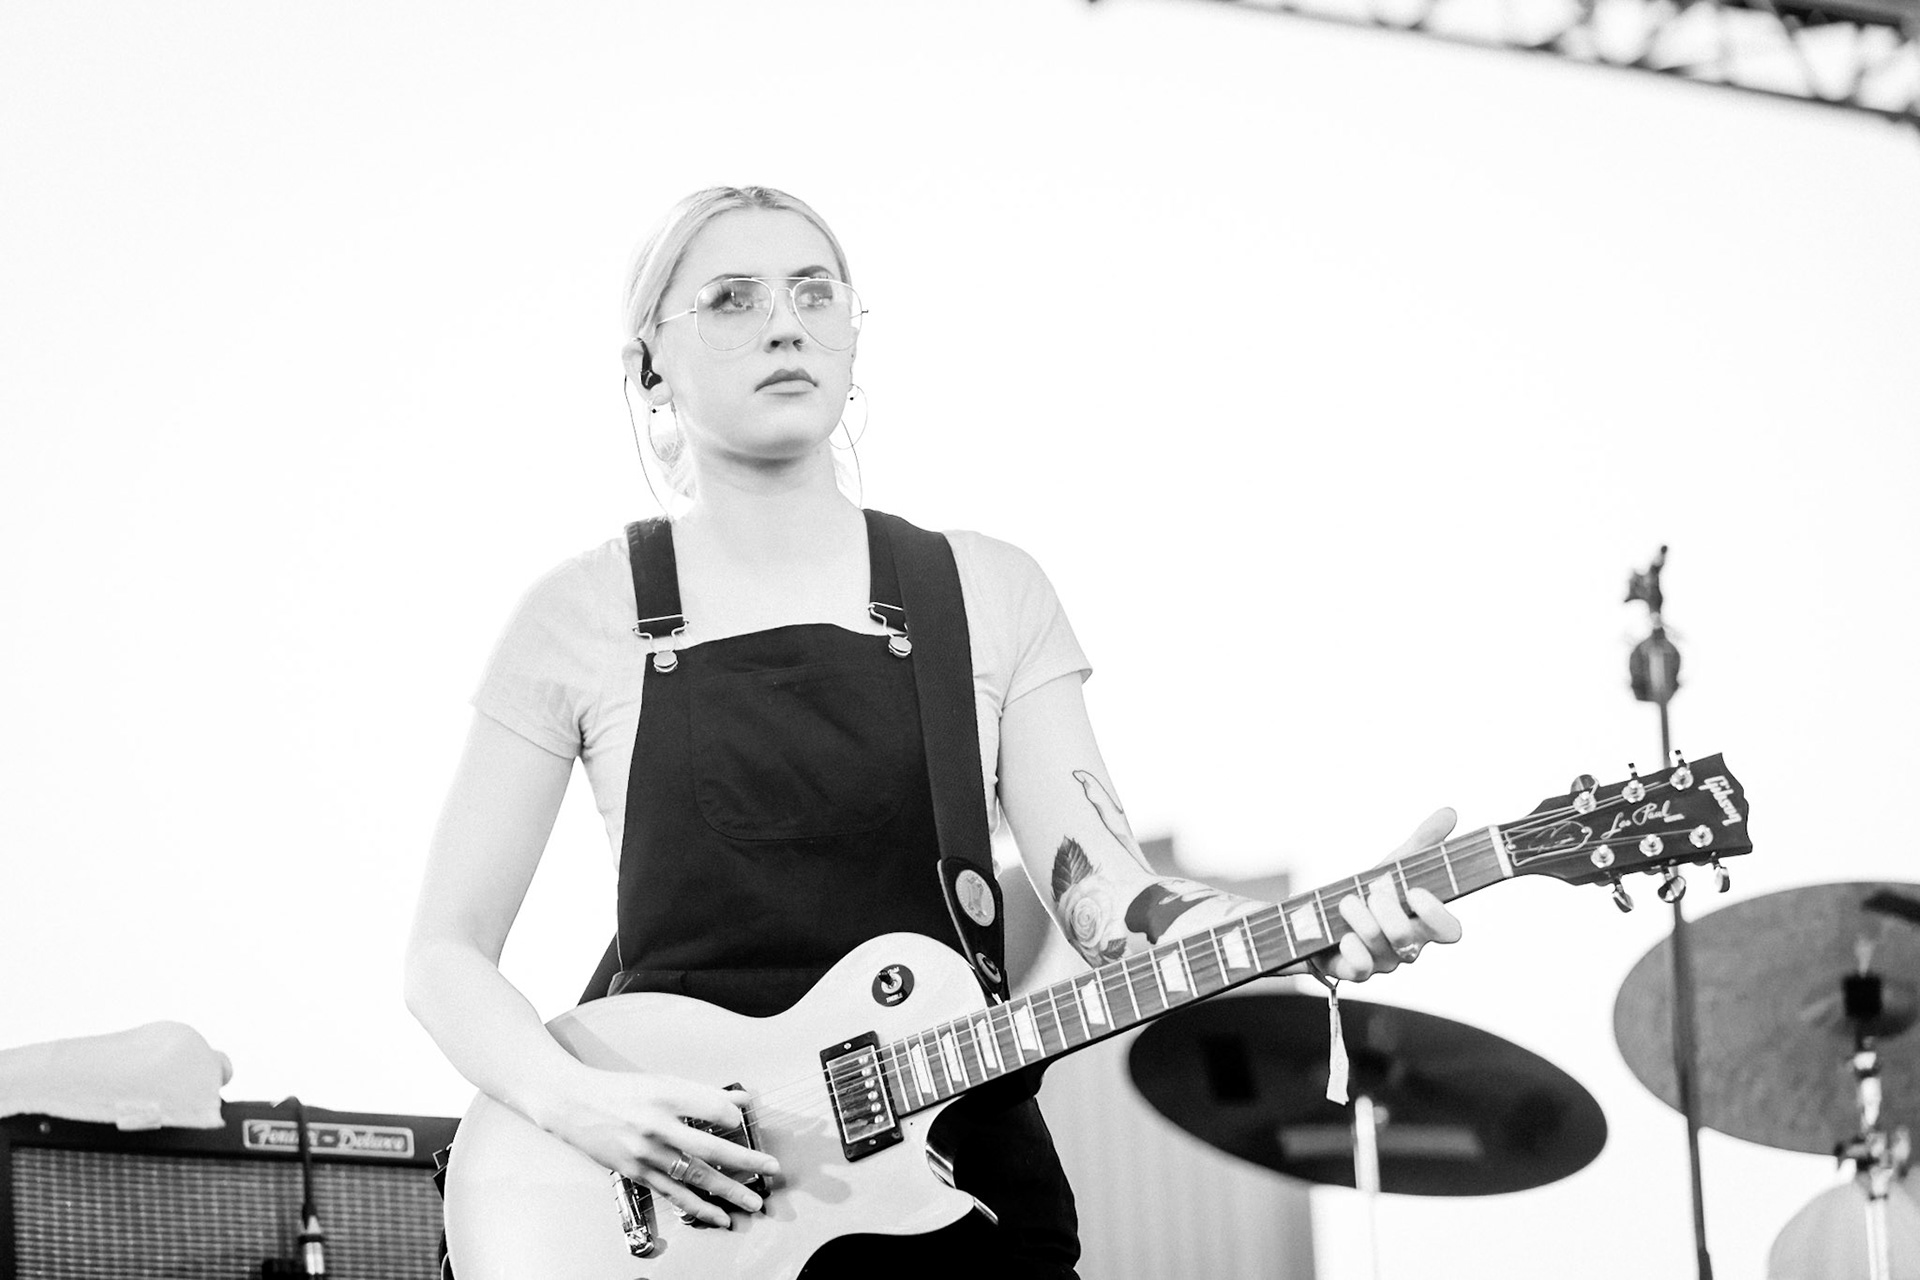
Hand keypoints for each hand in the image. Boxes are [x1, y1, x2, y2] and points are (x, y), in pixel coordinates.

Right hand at [532, 1065, 779, 1226]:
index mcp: (667, 1095)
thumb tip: (742, 1101)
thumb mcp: (662, 1082)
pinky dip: (698, 1207)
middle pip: (711, 1147)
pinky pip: (674, 1194)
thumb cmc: (619, 1090)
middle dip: (746, 1161)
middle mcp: (657, 1125)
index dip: (735, 1118)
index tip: (743, 1123)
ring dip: (728, 1192)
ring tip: (752, 1202)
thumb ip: (703, 1094)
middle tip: (771, 1169)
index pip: (715, 1109)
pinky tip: (718, 1215)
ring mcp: (645, 1152)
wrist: (573, 1103)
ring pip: (695, 1177)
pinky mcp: (636, 1172)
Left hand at [1310, 808, 1464, 982]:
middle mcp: (1405, 948)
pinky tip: (1342, 936)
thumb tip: (1449, 812)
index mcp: (1421, 923)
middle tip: (1371, 892)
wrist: (1321, 914)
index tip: (1414, 891)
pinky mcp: (1352, 972)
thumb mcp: (1393, 864)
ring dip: (1360, 918)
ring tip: (1346, 901)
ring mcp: (1380, 963)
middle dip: (1387, 912)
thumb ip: (1422, 842)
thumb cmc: (1366, 892)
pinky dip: (1350, 948)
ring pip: (1381, 949)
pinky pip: (1358, 969)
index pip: (1449, 931)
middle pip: (1409, 940)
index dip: (1436, 915)